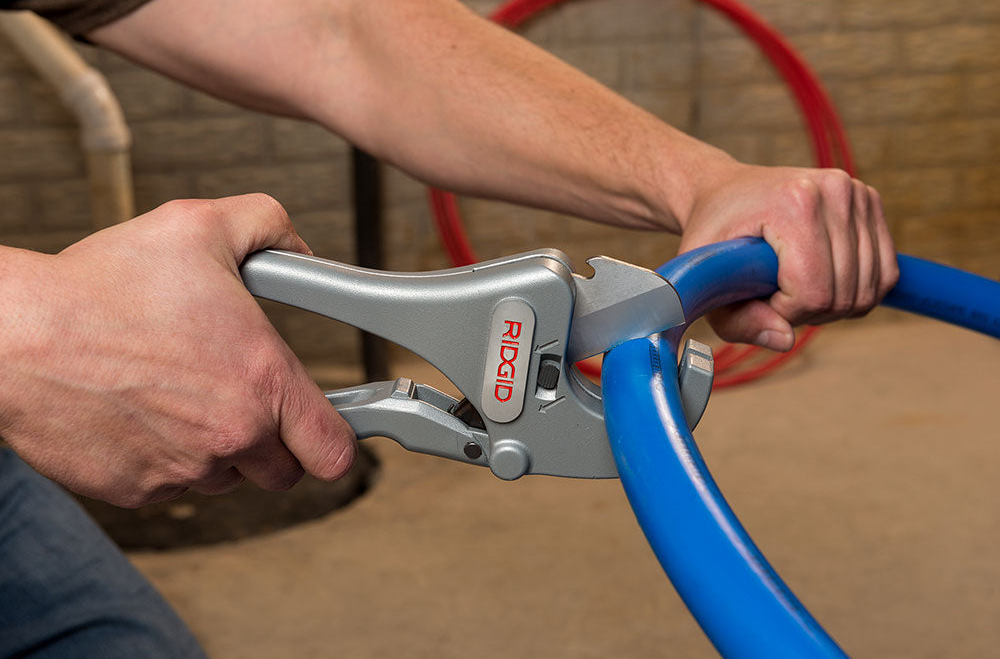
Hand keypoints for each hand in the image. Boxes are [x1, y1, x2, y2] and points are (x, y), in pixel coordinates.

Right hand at [0, 194, 354, 506]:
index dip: (338, 439)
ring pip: (229, 478)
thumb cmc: (99, 286)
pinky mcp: (136, 491)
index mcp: (262, 380)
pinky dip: (169, 460)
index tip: (330, 426)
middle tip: (247, 398)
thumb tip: (299, 249)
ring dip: (221, 449)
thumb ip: (269, 226)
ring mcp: (182, 470)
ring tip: (184, 394)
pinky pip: (174, 487)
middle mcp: (231, 435)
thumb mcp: (198, 226)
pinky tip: (144, 413)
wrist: (13, 336)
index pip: (335, 450)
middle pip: (286, 471)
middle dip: (276, 440)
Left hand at [678, 162, 898, 350]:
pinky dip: (855, 292)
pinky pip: (884, 274)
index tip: (758, 298)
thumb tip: (786, 341)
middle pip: (844, 293)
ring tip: (793, 287)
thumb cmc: (712, 235)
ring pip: (869, 288)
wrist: (723, 191)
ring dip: (831, 304)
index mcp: (794, 202)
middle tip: (773, 295)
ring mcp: (857, 193)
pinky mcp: (870, 202)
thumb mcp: (707, 280)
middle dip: (807, 311)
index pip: (813, 291)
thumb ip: (740, 321)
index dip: (786, 313)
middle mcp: (834, 190)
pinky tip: (821, 281)